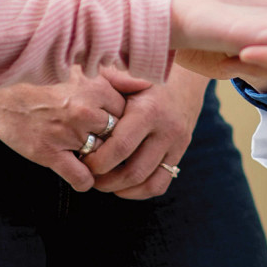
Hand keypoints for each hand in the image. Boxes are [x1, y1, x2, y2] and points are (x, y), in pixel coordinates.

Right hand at [0, 66, 129, 191]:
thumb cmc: (40, 77)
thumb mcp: (81, 68)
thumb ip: (115, 76)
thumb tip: (147, 83)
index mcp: (96, 88)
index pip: (128, 114)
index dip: (123, 123)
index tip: (114, 126)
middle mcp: (86, 111)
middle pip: (118, 138)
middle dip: (113, 144)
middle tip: (105, 146)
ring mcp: (68, 134)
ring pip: (102, 158)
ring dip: (99, 162)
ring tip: (90, 159)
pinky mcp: (48, 153)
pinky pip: (81, 178)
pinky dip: (84, 182)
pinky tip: (79, 175)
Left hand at [82, 64, 204, 199]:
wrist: (185, 78)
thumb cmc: (144, 78)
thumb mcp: (127, 74)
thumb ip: (107, 82)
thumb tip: (82, 90)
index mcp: (149, 110)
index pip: (121, 147)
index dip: (98, 161)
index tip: (82, 160)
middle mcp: (166, 130)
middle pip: (134, 171)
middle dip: (106, 180)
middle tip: (88, 175)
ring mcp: (176, 144)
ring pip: (147, 182)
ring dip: (120, 188)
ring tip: (101, 182)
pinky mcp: (180, 154)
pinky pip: (160, 184)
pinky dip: (138, 192)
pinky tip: (121, 186)